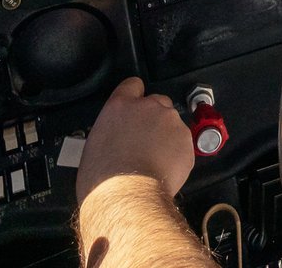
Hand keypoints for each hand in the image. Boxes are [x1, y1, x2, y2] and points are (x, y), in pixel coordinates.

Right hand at [76, 77, 194, 202]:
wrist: (128, 197)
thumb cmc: (103, 179)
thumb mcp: (95, 146)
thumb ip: (111, 131)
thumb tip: (116, 138)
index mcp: (120, 106)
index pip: (132, 85)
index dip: (135, 96)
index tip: (136, 106)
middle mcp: (148, 107)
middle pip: (157, 102)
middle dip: (154, 117)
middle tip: (145, 140)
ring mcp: (170, 122)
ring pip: (172, 123)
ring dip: (166, 135)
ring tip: (154, 159)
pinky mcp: (186, 141)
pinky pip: (183, 144)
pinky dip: (177, 153)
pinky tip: (164, 168)